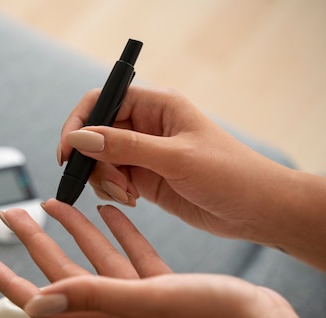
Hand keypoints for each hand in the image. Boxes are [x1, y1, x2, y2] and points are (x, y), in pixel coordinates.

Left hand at [0, 199, 325, 317]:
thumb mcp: (145, 303)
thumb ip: (89, 298)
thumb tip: (35, 304)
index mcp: (102, 314)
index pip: (38, 298)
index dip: (5, 280)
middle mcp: (114, 307)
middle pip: (60, 270)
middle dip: (33, 240)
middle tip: (10, 214)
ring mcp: (138, 296)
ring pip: (95, 256)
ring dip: (74, 230)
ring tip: (54, 203)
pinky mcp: (162, 285)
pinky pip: (130, 253)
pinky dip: (117, 232)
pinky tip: (109, 212)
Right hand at [58, 86, 298, 242]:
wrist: (257, 209)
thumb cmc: (229, 174)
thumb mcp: (174, 157)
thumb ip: (124, 147)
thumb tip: (80, 138)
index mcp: (157, 105)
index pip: (102, 101)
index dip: (79, 123)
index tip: (68, 152)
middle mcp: (147, 126)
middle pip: (96, 134)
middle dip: (94, 160)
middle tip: (113, 183)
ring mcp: (144, 153)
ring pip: (101, 160)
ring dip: (105, 179)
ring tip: (130, 194)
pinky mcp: (145, 178)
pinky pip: (112, 180)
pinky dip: (114, 191)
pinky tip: (134, 200)